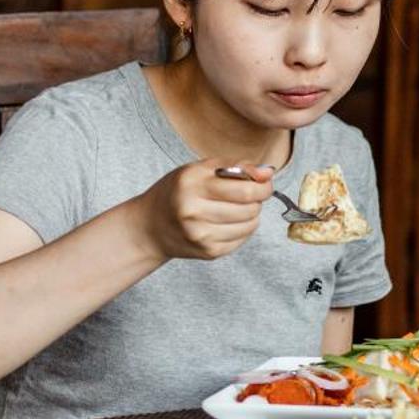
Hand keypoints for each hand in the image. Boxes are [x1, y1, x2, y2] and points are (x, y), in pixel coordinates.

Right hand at [140, 161, 271, 261]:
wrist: (150, 227)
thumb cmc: (177, 192)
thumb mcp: (198, 170)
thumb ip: (235, 167)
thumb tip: (268, 172)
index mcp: (191, 184)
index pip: (244, 189)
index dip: (263, 186)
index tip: (264, 183)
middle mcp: (193, 211)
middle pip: (250, 208)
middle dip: (258, 199)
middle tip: (252, 194)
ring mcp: (201, 235)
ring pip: (250, 224)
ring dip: (251, 214)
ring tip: (237, 207)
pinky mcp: (208, 252)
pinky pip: (242, 239)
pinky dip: (243, 229)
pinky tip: (228, 222)